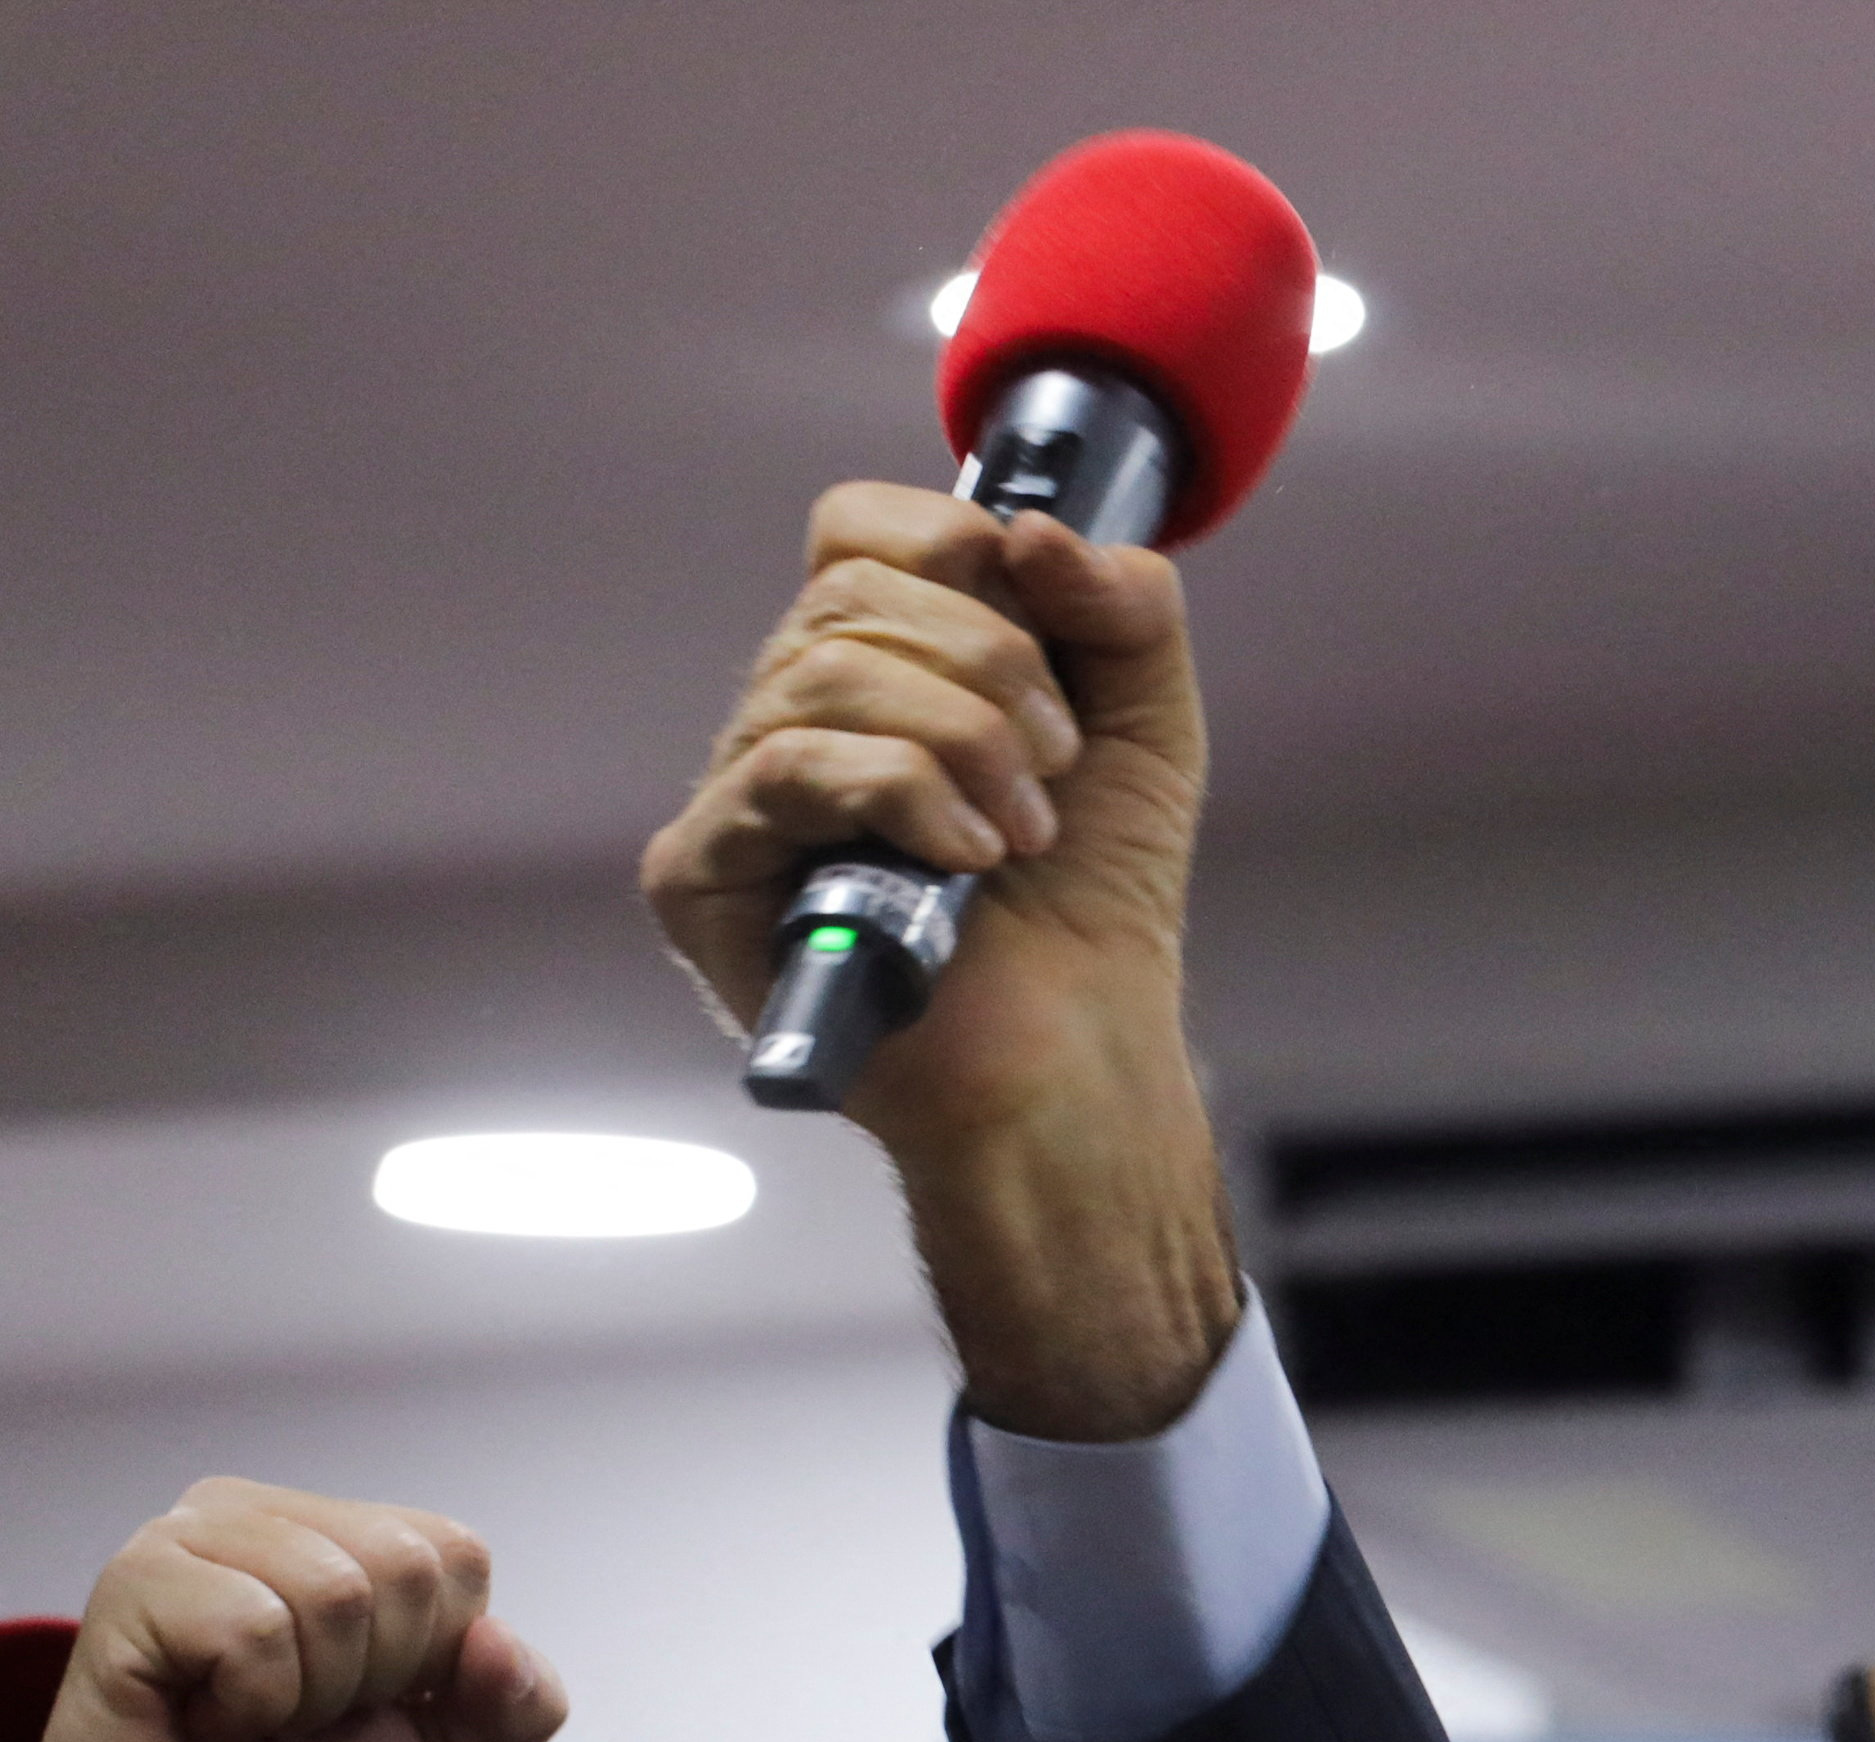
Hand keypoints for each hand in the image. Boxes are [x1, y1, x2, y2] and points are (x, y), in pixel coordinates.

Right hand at [1, 1483, 563, 1741]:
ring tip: (248, 1721)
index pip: (457, 1554)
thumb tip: (497, 1640)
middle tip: (297, 1721)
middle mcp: (254, 1516)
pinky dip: (251, 1703)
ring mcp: (183, 1540)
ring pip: (337, 1591)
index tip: (361, 1708)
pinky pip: (255, 1628)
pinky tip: (202, 1721)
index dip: (434, 1660)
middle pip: (408, 1565)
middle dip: (379, 1678)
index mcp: (333, 1533)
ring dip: (313, 1696)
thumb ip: (518, 1703)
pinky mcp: (132, 1587)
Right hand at [640, 483, 1235, 1438]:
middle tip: (1057, 763)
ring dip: (962, 740)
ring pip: (822, 671)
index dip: (954, 548)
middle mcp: (791, 713)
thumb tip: (1034, 526)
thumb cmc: (1095, 902)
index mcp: (878, 663)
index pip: (859, 529)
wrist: (1080, 1056)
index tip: (1045, 627)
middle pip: (848, 593)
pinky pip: (787, 770)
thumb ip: (1126, 607)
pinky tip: (966, 861)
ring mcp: (739, 793)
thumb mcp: (1147, 726)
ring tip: (1023, 832)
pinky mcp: (702, 874)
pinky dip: (904, 795)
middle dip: (991, 664)